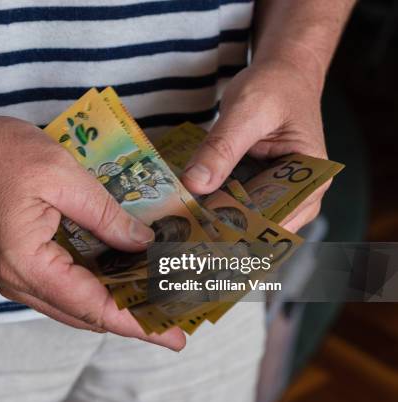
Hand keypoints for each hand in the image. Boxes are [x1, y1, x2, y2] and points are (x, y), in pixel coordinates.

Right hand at [0, 113, 185, 349]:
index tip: (174, 336)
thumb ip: (104, 213)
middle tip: (173, 315)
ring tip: (151, 297)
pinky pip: (59, 285)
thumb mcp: (59, 174)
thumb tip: (141, 243)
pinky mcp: (12, 261)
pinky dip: (91, 285)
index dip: (138, 322)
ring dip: (112, 303)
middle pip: (84, 314)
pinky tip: (116, 273)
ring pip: (72, 303)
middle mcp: (17, 280)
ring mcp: (11, 274)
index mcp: (27, 264)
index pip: (94, 307)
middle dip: (131, 317)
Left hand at [181, 59, 330, 231]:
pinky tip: (187, 206)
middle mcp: (300, 193)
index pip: (277, 217)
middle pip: (261, 226)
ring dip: (216, 221)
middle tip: (184, 233)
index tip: (203, 236)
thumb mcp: (246, 112)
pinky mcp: (257, 186)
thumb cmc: (275, 86)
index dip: (241, 230)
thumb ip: (221, 148)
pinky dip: (214, 204)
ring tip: (181, 226)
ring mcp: (278, 192)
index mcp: (312, 178)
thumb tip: (194, 183)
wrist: (280, 72)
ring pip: (246, 219)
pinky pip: (236, 203)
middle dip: (224, 231)